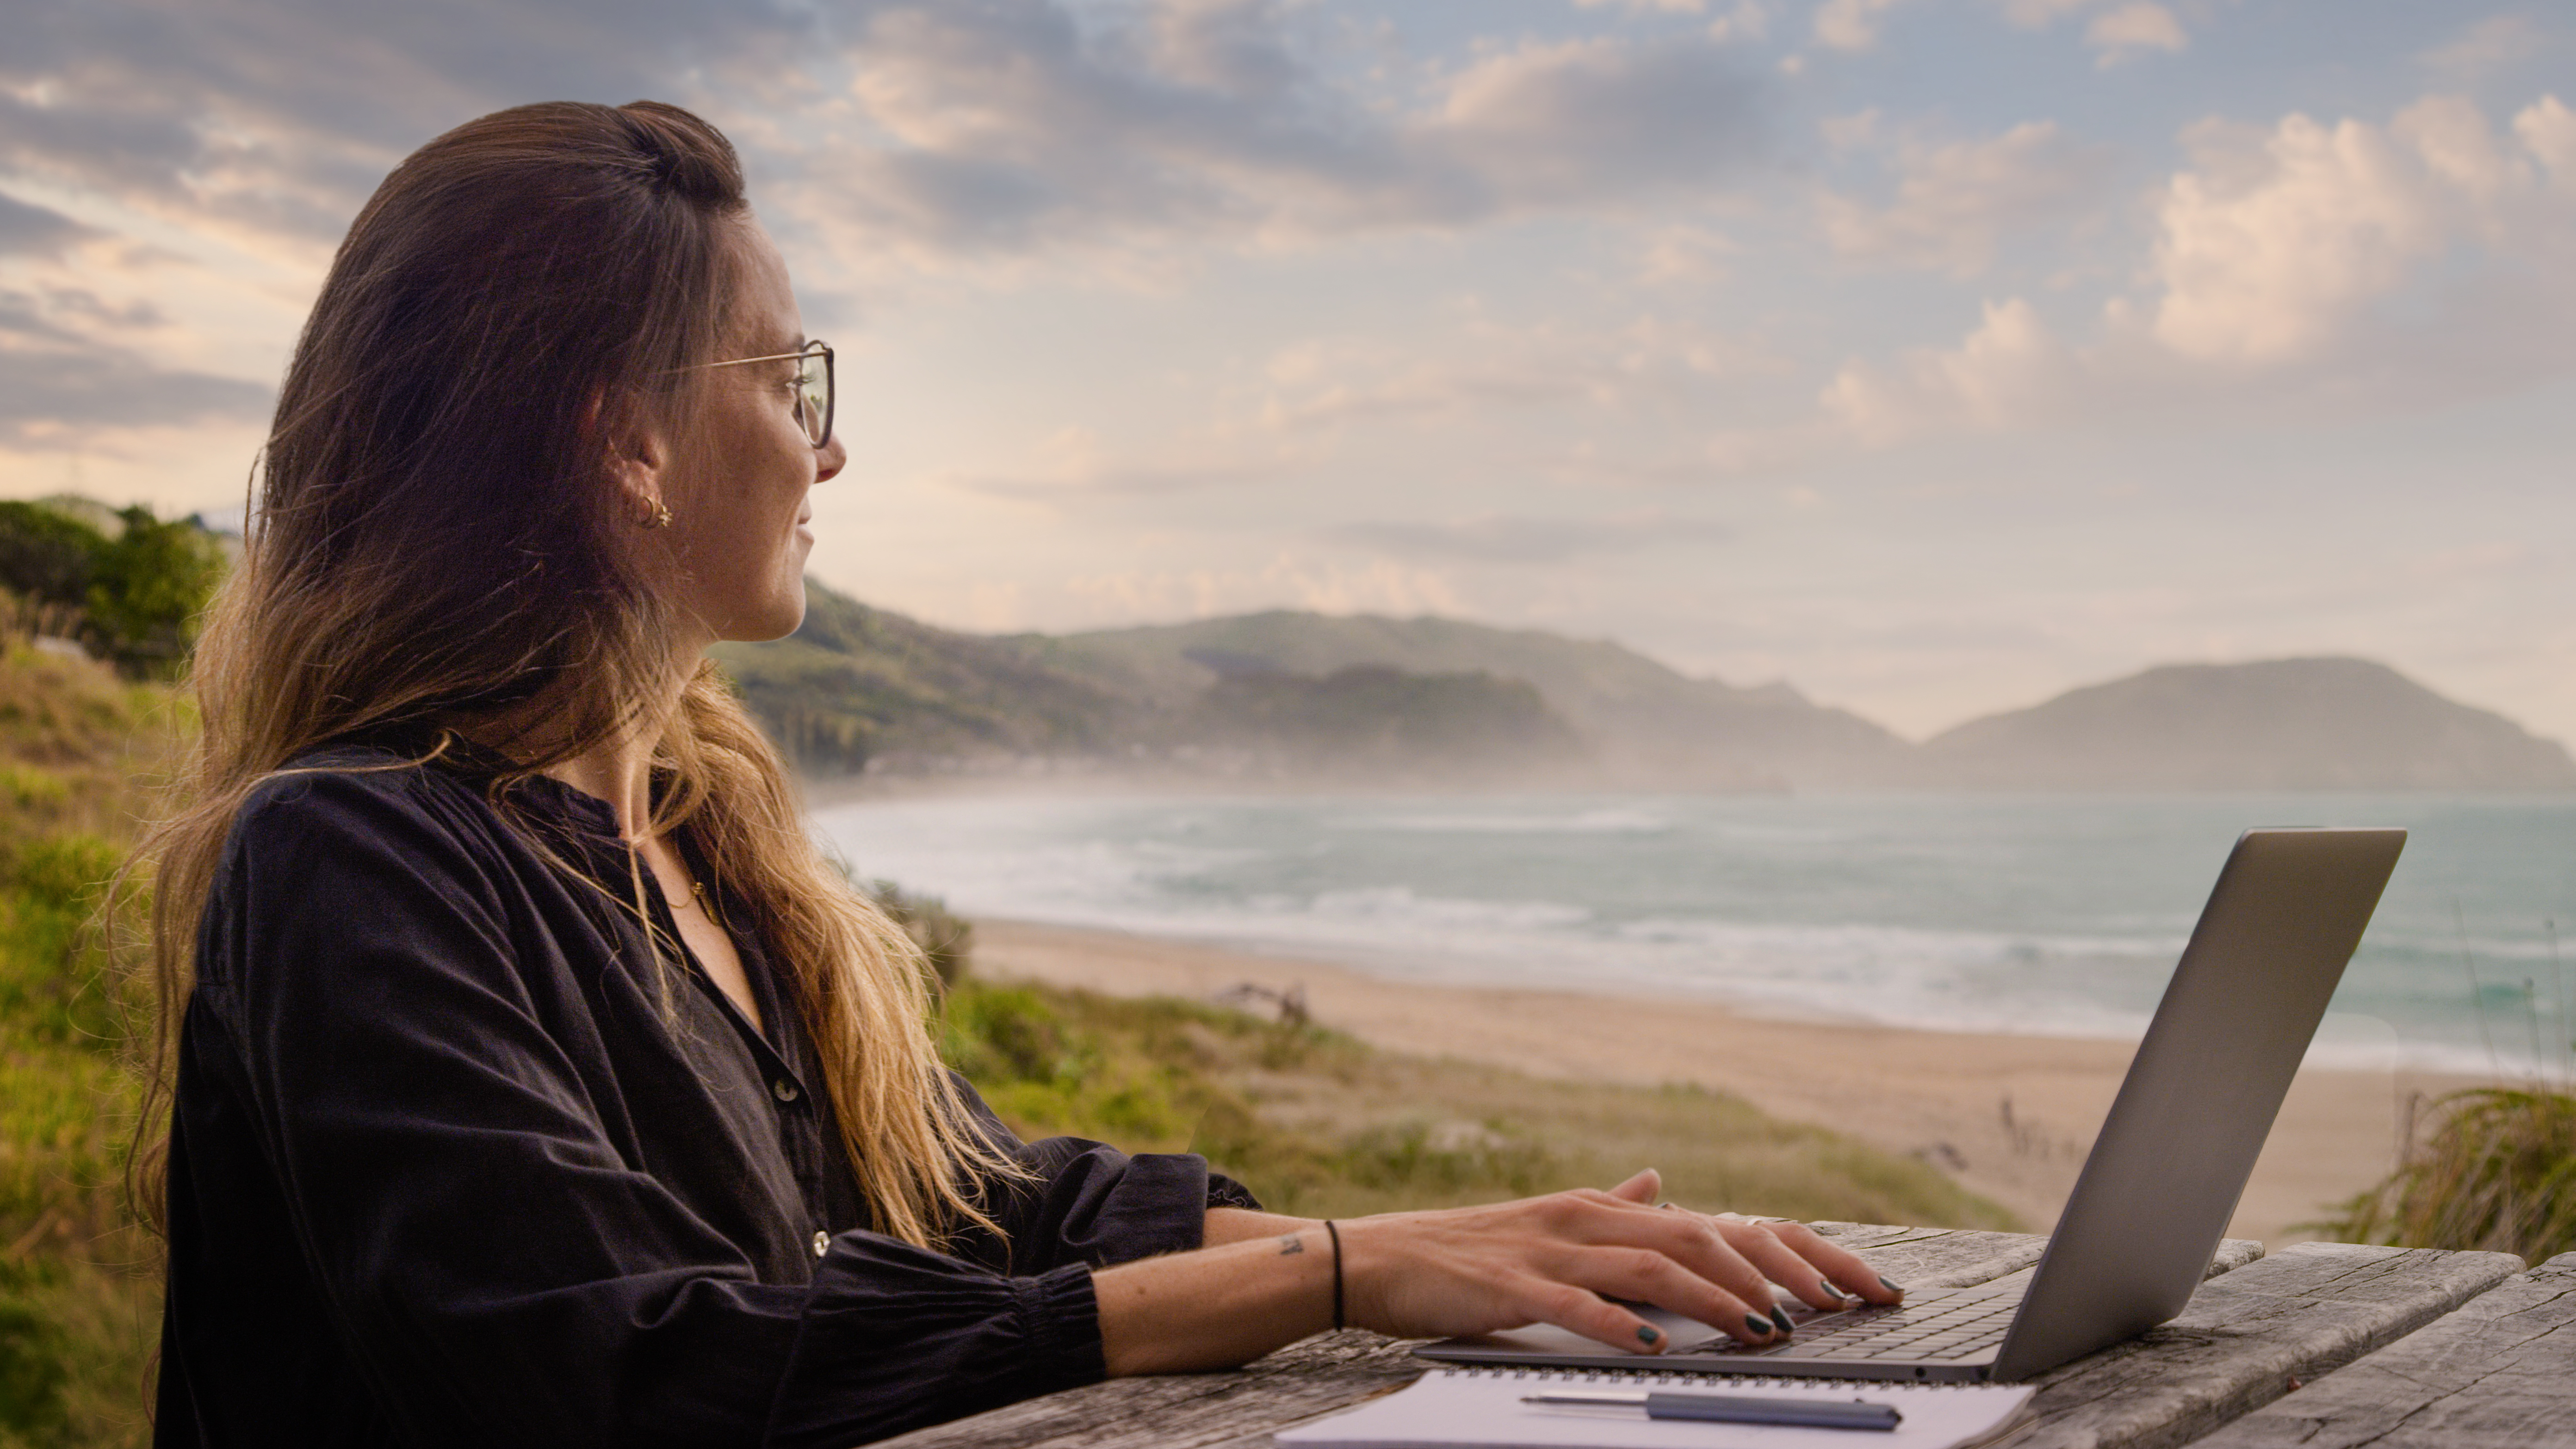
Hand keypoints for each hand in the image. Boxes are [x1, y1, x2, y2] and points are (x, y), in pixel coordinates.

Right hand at [1337, 1169, 1899, 1355]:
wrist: (1379, 1256)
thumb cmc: (1468, 1250)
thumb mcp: (1553, 1220)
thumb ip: (1613, 1207)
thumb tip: (1659, 1181)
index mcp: (1605, 1208)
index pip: (1719, 1223)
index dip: (1790, 1253)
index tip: (1852, 1285)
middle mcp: (1588, 1219)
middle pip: (1702, 1235)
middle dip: (1775, 1273)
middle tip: (1832, 1309)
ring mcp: (1551, 1250)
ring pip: (1652, 1266)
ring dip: (1716, 1299)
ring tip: (1767, 1330)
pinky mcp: (1512, 1286)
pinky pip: (1574, 1304)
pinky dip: (1618, 1324)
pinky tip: (1653, 1345)